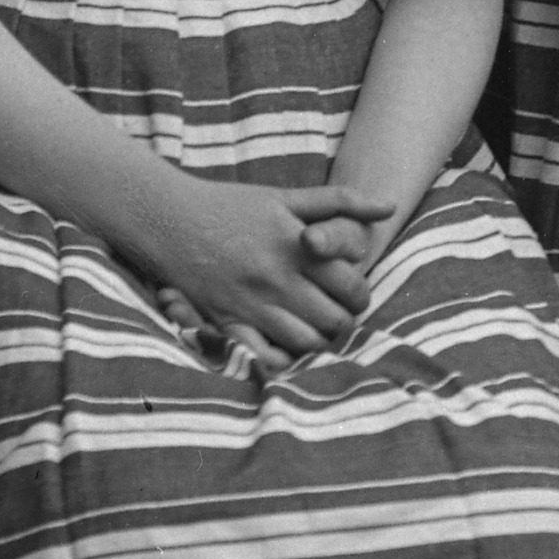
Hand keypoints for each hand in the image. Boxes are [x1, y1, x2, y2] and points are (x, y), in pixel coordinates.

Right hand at [141, 177, 395, 373]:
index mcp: (298, 248)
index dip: (361, 294)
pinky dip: (284, 360)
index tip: (352, 292)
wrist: (169, 218)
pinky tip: (288, 350)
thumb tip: (389, 206)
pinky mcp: (228, 323)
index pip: (352, 286)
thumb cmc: (231, 205)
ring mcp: (253, 305)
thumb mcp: (286, 197)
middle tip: (339, 316)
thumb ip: (341, 201)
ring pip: (307, 343)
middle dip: (345, 321)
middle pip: (335, 320)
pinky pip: (265, 356)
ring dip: (320, 343)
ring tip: (318, 332)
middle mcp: (279, 280)